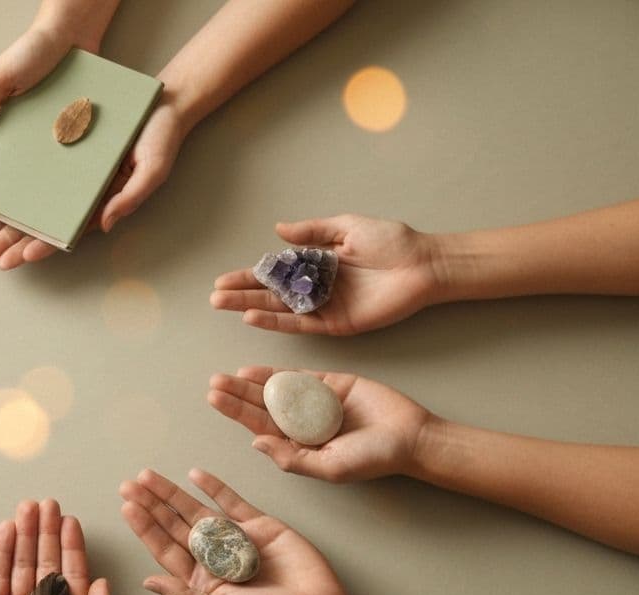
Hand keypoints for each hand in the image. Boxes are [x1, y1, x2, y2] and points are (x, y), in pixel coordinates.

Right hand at [0, 25, 71, 270]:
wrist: (74, 34)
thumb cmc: (33, 52)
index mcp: (6, 137)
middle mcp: (30, 149)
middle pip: (14, 197)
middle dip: (2, 228)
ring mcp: (56, 151)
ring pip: (42, 197)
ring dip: (30, 226)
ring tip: (22, 251)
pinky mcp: (81, 148)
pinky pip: (72, 181)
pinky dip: (65, 205)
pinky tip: (58, 225)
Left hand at [0, 29, 186, 269]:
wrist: (165, 102)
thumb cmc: (161, 138)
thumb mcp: (152, 169)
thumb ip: (130, 198)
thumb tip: (104, 225)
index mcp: (101, 201)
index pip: (68, 230)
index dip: (45, 245)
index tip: (23, 257)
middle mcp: (81, 190)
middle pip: (43, 221)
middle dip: (15, 241)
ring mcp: (71, 171)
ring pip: (33, 200)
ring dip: (7, 219)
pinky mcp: (64, 149)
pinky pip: (35, 170)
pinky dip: (14, 184)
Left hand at [120, 468, 352, 594]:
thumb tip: (147, 582)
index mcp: (200, 580)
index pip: (165, 548)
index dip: (146, 528)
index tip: (127, 507)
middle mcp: (213, 557)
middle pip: (175, 526)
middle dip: (151, 505)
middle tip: (129, 484)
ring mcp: (234, 538)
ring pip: (196, 510)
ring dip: (173, 494)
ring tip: (149, 477)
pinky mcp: (258, 525)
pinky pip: (231, 502)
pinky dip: (214, 488)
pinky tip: (194, 475)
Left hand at [207, 366, 434, 482]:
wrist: (412, 437)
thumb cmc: (373, 459)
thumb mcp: (330, 467)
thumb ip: (292, 458)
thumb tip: (255, 443)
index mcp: (299, 445)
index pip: (260, 427)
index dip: (237, 413)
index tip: (215, 399)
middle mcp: (302, 424)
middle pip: (263, 407)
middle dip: (238, 395)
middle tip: (214, 382)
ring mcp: (316, 403)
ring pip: (277, 390)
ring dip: (252, 382)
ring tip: (227, 375)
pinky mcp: (332, 384)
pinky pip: (301, 377)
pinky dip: (279, 372)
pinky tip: (257, 369)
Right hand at [210, 215, 441, 334]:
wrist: (423, 264)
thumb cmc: (393, 242)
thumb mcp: (347, 226)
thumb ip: (312, 231)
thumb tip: (279, 230)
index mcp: (317, 263)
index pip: (275, 271)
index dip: (249, 275)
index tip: (223, 279)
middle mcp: (317, 287)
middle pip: (271, 292)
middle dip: (241, 293)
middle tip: (214, 297)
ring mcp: (325, 306)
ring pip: (279, 308)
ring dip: (250, 307)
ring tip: (224, 306)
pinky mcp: (336, 323)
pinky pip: (300, 322)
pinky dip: (276, 321)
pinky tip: (253, 316)